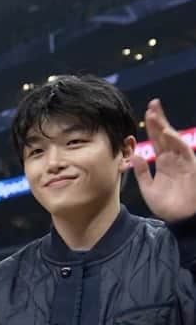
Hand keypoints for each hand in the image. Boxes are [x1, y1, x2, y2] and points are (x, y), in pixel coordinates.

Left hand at [132, 99, 195, 220]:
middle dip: (159, 120)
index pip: (157, 140)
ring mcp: (183, 161)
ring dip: (164, 126)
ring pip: (173, 139)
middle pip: (166, 135)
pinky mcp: (191, 167)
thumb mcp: (148, 189)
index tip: (146, 113)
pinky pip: (183, 151)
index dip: (153, 127)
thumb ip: (142, 172)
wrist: (180, 220)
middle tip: (153, 104)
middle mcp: (174, 158)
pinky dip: (175, 141)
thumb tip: (134, 155)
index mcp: (164, 162)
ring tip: (155, 115)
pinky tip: (166, 133)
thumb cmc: (167, 206)